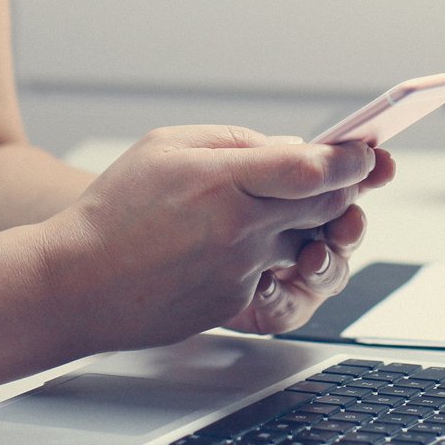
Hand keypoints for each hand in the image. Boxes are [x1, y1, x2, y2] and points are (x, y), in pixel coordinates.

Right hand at [43, 127, 391, 351]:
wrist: (78, 282)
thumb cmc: (116, 209)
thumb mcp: (167, 145)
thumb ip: (236, 141)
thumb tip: (291, 149)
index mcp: (225, 180)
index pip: (314, 168)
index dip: (352, 160)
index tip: (366, 152)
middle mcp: (241, 228)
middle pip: (328, 206)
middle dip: (347, 189)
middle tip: (351, 175)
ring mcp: (242, 271)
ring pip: (314, 246)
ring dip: (325, 228)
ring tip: (312, 214)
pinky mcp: (237, 304)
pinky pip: (284, 278)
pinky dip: (285, 259)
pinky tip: (268, 246)